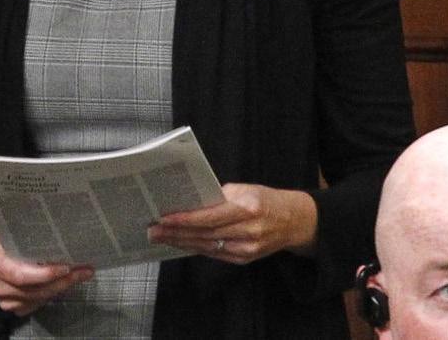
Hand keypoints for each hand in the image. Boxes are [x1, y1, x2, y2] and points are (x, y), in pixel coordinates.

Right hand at [0, 234, 92, 315]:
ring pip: (36, 299)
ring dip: (60, 288)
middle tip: (84, 271)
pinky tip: (64, 282)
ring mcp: (1, 297)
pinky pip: (35, 305)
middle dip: (61, 282)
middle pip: (32, 290)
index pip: (20, 274)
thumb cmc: (6, 238)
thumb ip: (30, 234)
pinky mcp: (10, 305)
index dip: (44, 274)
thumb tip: (62, 229)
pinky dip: (52, 294)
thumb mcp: (13, 231)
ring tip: (80, 274)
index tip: (66, 267)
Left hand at [147, 184, 317, 264]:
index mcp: (249, 209)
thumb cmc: (265, 199)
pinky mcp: (244, 259)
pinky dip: (195, 247)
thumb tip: (190, 201)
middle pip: (205, 234)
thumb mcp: (244, 189)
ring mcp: (247, 248)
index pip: (211, 217)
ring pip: (207, 246)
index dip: (186, 219)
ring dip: (181, 242)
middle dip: (176, 232)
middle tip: (153, 229)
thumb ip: (219, 196)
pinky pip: (214, 253)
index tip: (164, 218)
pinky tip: (180, 242)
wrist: (294, 221)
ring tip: (160, 237)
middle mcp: (249, 231)